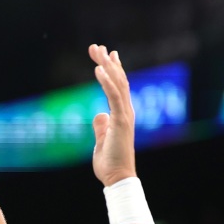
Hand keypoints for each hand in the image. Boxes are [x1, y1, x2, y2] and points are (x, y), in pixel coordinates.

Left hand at [89, 44, 137, 186]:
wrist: (117, 178)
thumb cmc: (110, 163)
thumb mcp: (102, 140)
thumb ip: (101, 127)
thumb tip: (99, 114)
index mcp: (122, 115)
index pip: (119, 87)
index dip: (113, 70)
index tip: (107, 54)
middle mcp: (126, 112)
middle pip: (118, 81)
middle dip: (107, 62)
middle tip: (97, 46)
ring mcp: (125, 115)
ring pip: (117, 84)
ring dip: (107, 66)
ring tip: (98, 51)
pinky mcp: (121, 121)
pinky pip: (114, 97)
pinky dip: (107, 82)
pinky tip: (99, 69)